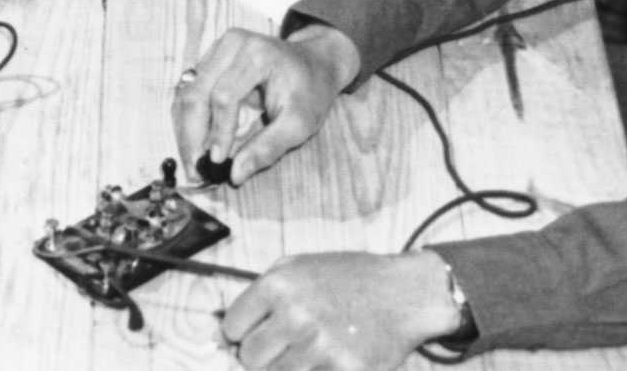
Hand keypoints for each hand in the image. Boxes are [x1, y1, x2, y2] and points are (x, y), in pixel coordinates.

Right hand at [172, 25, 358, 184]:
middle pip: (197, 91)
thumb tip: (235, 175)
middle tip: (194, 170)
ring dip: (187, 130)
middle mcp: (233, 44)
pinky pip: (191, 90)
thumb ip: (268, 147)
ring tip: (192, 162)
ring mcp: (219, 47)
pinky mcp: (212, 57)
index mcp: (257, 54)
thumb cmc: (310, 92)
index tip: (217, 162)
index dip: (218, 131)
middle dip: (192, 135)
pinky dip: (190, 119)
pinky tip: (195, 144)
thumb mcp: (300, 123)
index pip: (225, 95)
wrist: (314, 63)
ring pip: (188, 92)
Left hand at [220, 251, 462, 370]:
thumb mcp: (298, 267)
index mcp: (279, 285)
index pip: (232, 328)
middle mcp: (296, 316)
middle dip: (262, 355)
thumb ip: (259, 295)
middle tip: (286, 342)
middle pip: (250, 358)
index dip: (243, 332)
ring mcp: (320, 348)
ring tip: (311, 347)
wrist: (403, 293)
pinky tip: (328, 358)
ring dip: (289, 366)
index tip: (259, 330)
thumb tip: (224, 333)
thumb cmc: (348, 278)